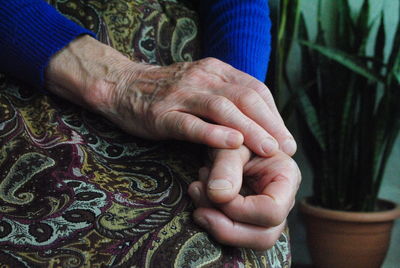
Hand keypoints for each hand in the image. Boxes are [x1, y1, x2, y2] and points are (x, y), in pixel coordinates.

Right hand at [46, 35, 295, 156]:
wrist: (121, 85)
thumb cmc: (166, 91)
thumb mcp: (201, 85)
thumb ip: (227, 96)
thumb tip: (258, 120)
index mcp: (216, 70)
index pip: (254, 89)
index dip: (274, 114)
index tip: (285, 137)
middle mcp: (202, 78)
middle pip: (244, 98)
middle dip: (269, 124)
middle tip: (285, 147)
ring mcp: (181, 94)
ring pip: (222, 109)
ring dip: (249, 129)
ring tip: (268, 149)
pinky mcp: (162, 113)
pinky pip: (191, 123)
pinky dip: (213, 133)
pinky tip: (232, 143)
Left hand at [188, 146, 300, 249]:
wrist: (228, 136)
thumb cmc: (234, 136)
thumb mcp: (230, 145)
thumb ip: (226, 167)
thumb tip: (218, 196)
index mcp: (287, 178)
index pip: (272, 211)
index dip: (240, 210)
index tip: (215, 193)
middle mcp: (282, 201)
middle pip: (264, 236)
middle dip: (226, 227)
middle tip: (198, 207)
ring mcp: (266, 214)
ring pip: (248, 241)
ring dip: (216, 225)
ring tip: (197, 192)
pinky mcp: (249, 220)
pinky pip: (233, 234)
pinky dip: (212, 220)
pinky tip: (199, 195)